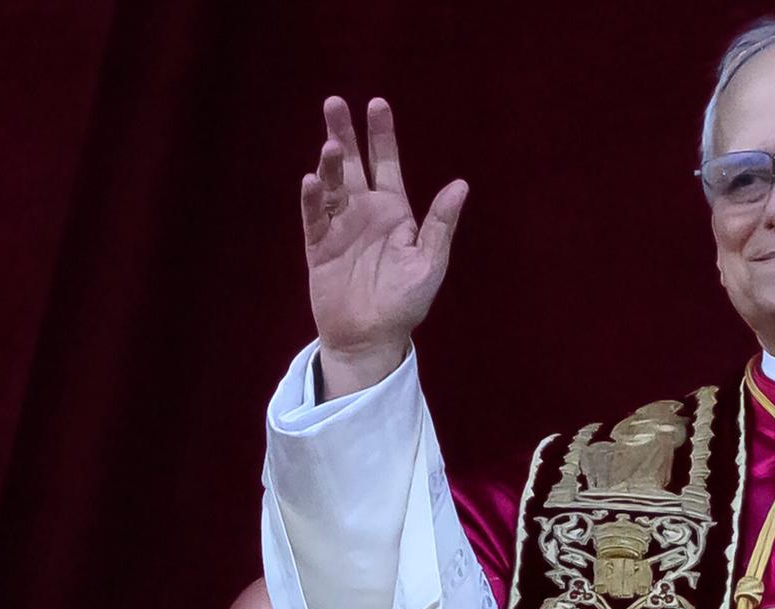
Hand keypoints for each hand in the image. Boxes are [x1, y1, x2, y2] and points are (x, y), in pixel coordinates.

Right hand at [302, 96, 467, 397]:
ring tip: (330, 145)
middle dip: (344, 134)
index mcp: (394, 212)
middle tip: (334, 103)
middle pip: (352, 164)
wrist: (372, 339)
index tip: (377, 104)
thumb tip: (461, 184)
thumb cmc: (405, 303)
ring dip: (329, 164)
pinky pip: (314, 218)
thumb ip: (441, 224)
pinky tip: (313, 181)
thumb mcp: (430, 262)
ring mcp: (339, 228)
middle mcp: (364, 213)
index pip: (387, 163)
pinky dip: (313, 200)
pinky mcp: (319, 247)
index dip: (382, 135)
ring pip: (332, 186)